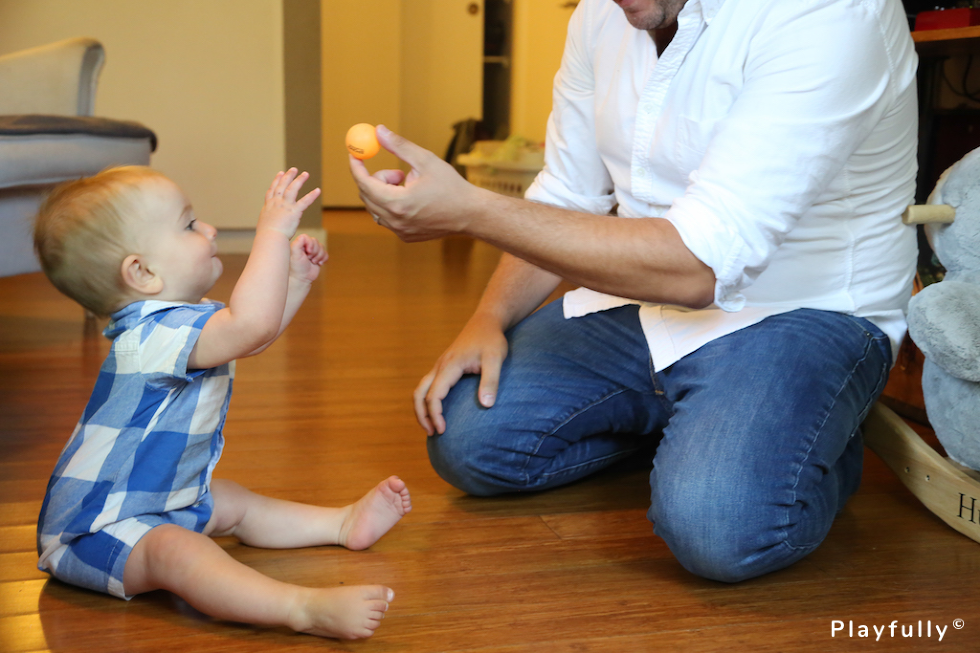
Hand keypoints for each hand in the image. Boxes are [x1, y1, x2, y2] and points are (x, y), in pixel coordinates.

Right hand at [259, 168, 321, 237]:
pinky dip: (312, 195)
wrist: (270, 237)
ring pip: (293, 189)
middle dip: (289, 176)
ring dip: (300, 180)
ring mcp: (285, 206)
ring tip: (306, 174)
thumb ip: (269, 219)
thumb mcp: (264, 223)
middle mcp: (276, 203)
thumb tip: (270, 222)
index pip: (272, 190)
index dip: (277, 180)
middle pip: (282, 185)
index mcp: (269, 205)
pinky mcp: (295, 212)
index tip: (280, 173)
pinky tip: (317, 190)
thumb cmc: (267, 235)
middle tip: (294, 169)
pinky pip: (305, 201)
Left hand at [289, 233, 326, 283]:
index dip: (310, 244)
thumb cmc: (297, 267)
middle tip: (309, 258)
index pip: (307, 237)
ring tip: (313, 262)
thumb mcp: (295, 254)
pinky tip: (318, 264)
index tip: (307, 252)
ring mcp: (313, 251)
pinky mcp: (318, 257)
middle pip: (316, 241)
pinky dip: (324, 259)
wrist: (302, 279)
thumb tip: (305, 237)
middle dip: (314, 251)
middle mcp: (305, 246)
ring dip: (319, 256)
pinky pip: (326, 253)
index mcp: (298, 244)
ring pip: (322, 247)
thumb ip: (297, 243)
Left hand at [348, 125, 484, 241]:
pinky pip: (388, 218)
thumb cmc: (451, 186)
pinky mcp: (406, 236)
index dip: (356, 166)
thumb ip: (399, 146)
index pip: (364, 183)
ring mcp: (400, 231)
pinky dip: (393, 205)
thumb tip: (378, 131)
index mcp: (398, 202)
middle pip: (367, 196)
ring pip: (376, 208)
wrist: (471, 214)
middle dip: (377, 179)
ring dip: (386, 192)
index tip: (355, 153)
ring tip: (410, 186)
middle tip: (396, 172)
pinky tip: (416, 201)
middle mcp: (395, 220)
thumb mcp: (425, 160)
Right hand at [414, 312, 508, 435]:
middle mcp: (440, 365)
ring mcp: (440, 365)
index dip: (435, 415)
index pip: (434, 395)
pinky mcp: (444, 366)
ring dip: (422, 408)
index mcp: (449, 366)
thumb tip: (486, 405)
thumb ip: (491, 381)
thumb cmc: (491, 339)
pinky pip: (429, 385)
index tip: (442, 431)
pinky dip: (427, 400)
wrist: (486, 321)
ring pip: (420, 389)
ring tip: (432, 426)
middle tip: (432, 433)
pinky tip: (440, 410)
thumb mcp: (495, 359)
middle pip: (419, 393)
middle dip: (421, 415)